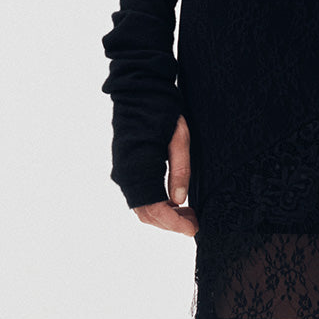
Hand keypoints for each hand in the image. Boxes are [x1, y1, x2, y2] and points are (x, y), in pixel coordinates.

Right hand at [133, 114, 198, 235]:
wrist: (141, 89)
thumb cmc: (162, 110)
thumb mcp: (180, 139)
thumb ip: (180, 171)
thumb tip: (180, 201)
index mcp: (138, 168)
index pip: (154, 210)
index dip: (174, 224)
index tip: (193, 229)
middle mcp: (125, 173)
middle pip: (147, 214)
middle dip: (171, 223)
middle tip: (195, 222)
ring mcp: (123, 171)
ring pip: (142, 207)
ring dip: (164, 216)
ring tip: (188, 213)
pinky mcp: (125, 167)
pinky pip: (139, 196)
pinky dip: (157, 205)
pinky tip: (175, 202)